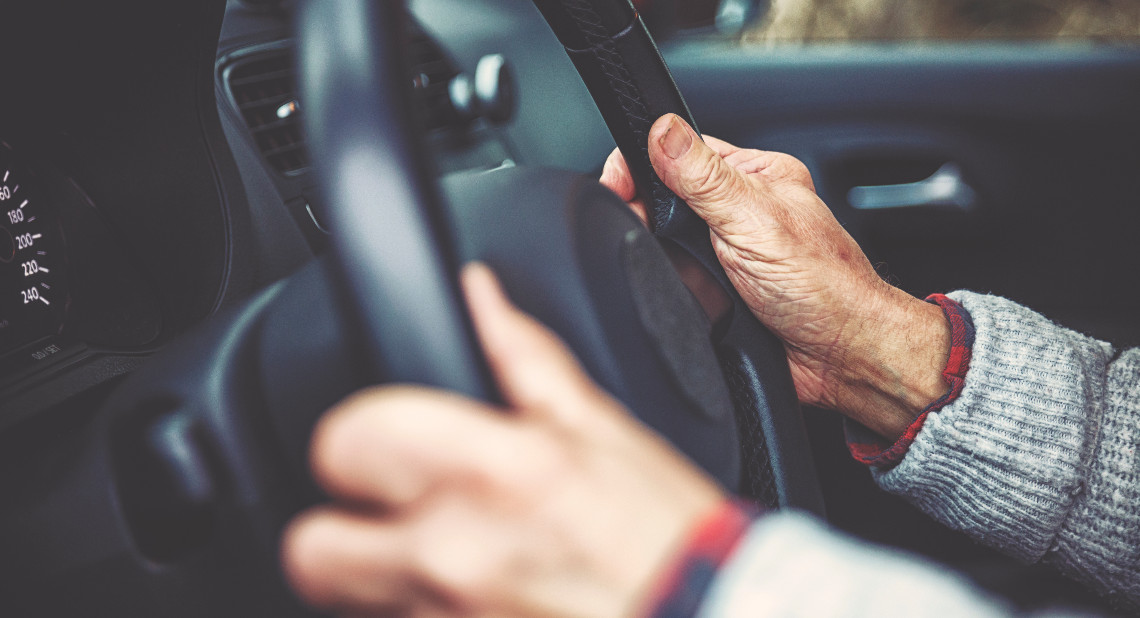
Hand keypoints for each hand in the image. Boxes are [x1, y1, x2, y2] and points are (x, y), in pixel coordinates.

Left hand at [282, 264, 724, 616]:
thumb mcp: (603, 429)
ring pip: (348, 603)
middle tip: (383, 517)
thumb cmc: (667, 538)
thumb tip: (480, 295)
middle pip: (309, 547)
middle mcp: (451, 555)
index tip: (379, 443)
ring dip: (378, 582)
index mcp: (489, 471)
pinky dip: (418, 617)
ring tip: (440, 565)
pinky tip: (469, 600)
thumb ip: (525, 358)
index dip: (355, 435)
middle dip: (336, 528)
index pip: (344, 440)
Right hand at [600, 115, 949, 439]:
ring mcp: (727, 252)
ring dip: (667, 263)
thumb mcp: (754, 219)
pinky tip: (691, 298)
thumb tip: (663, 129)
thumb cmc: (824, 288)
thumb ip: (703, 177)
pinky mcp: (718, 291)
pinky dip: (675, 293)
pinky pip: (676, 283)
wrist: (839, 358)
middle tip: (661, 239)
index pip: (680, 151)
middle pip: (665, 200)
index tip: (618, 185)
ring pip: (666, 246)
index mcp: (753, 177)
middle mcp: (740, 210)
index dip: (641, 164)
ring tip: (690, 277)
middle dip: (652, 220)